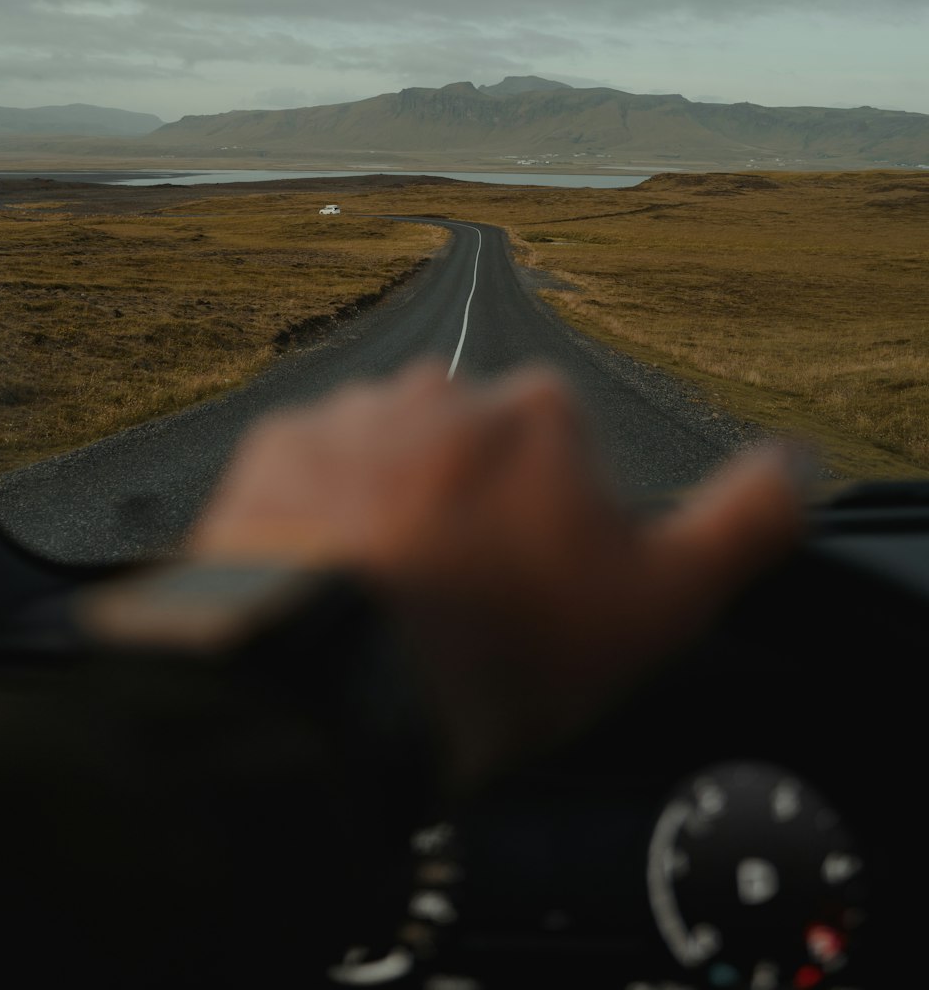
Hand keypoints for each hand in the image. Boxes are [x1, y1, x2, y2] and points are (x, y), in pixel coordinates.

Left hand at [191, 363, 804, 785]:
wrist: (338, 683)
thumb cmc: (506, 645)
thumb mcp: (663, 600)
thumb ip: (743, 519)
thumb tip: (796, 462)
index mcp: (541, 411)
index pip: (563, 450)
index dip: (555, 527)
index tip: (535, 589)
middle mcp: (444, 388)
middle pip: (473, 449)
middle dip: (472, 506)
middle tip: (461, 599)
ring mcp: (351, 413)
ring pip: (388, 456)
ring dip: (391, 506)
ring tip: (388, 596)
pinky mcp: (274, 450)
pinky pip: (308, 474)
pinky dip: (317, 516)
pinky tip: (328, 578)